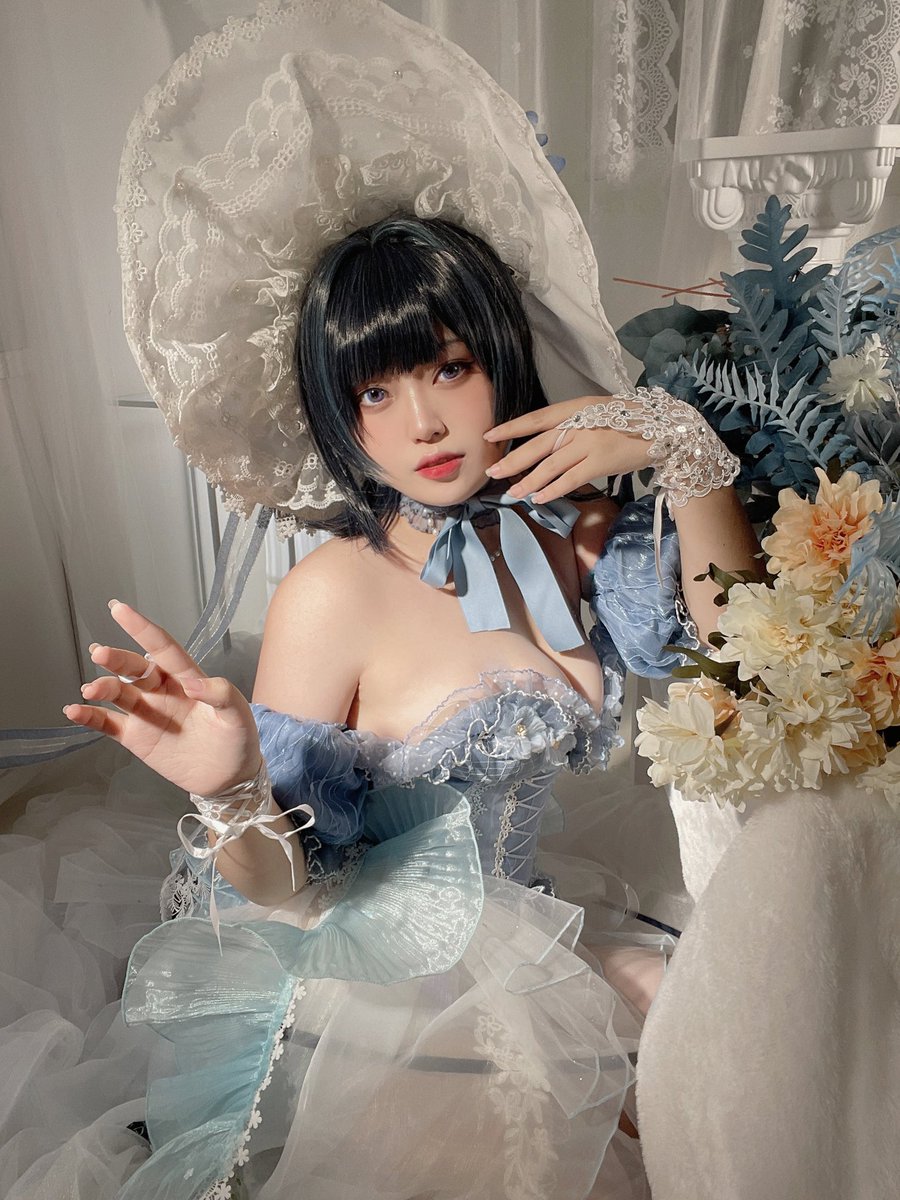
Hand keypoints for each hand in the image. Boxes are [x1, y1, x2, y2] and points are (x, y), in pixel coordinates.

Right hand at [63, 600, 261, 797]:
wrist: (229, 778)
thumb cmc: (238, 739)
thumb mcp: (238, 714)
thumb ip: (221, 694)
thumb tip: (192, 684)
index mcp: (187, 677)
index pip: (162, 647)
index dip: (141, 628)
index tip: (119, 609)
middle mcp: (162, 690)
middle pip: (134, 668)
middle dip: (117, 660)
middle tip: (101, 654)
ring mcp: (147, 713)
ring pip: (118, 693)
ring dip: (102, 687)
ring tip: (91, 690)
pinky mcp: (136, 737)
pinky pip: (108, 723)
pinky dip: (90, 717)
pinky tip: (75, 711)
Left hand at [483, 395, 653, 503]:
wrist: (661, 430)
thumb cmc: (628, 423)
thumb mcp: (596, 414)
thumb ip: (572, 425)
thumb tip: (545, 442)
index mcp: (575, 408)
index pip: (536, 418)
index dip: (511, 428)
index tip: (490, 436)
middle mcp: (579, 424)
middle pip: (537, 445)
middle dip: (512, 460)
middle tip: (493, 472)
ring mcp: (589, 443)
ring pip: (550, 466)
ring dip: (528, 481)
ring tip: (513, 491)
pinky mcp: (600, 462)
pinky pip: (570, 479)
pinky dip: (552, 490)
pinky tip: (539, 498)